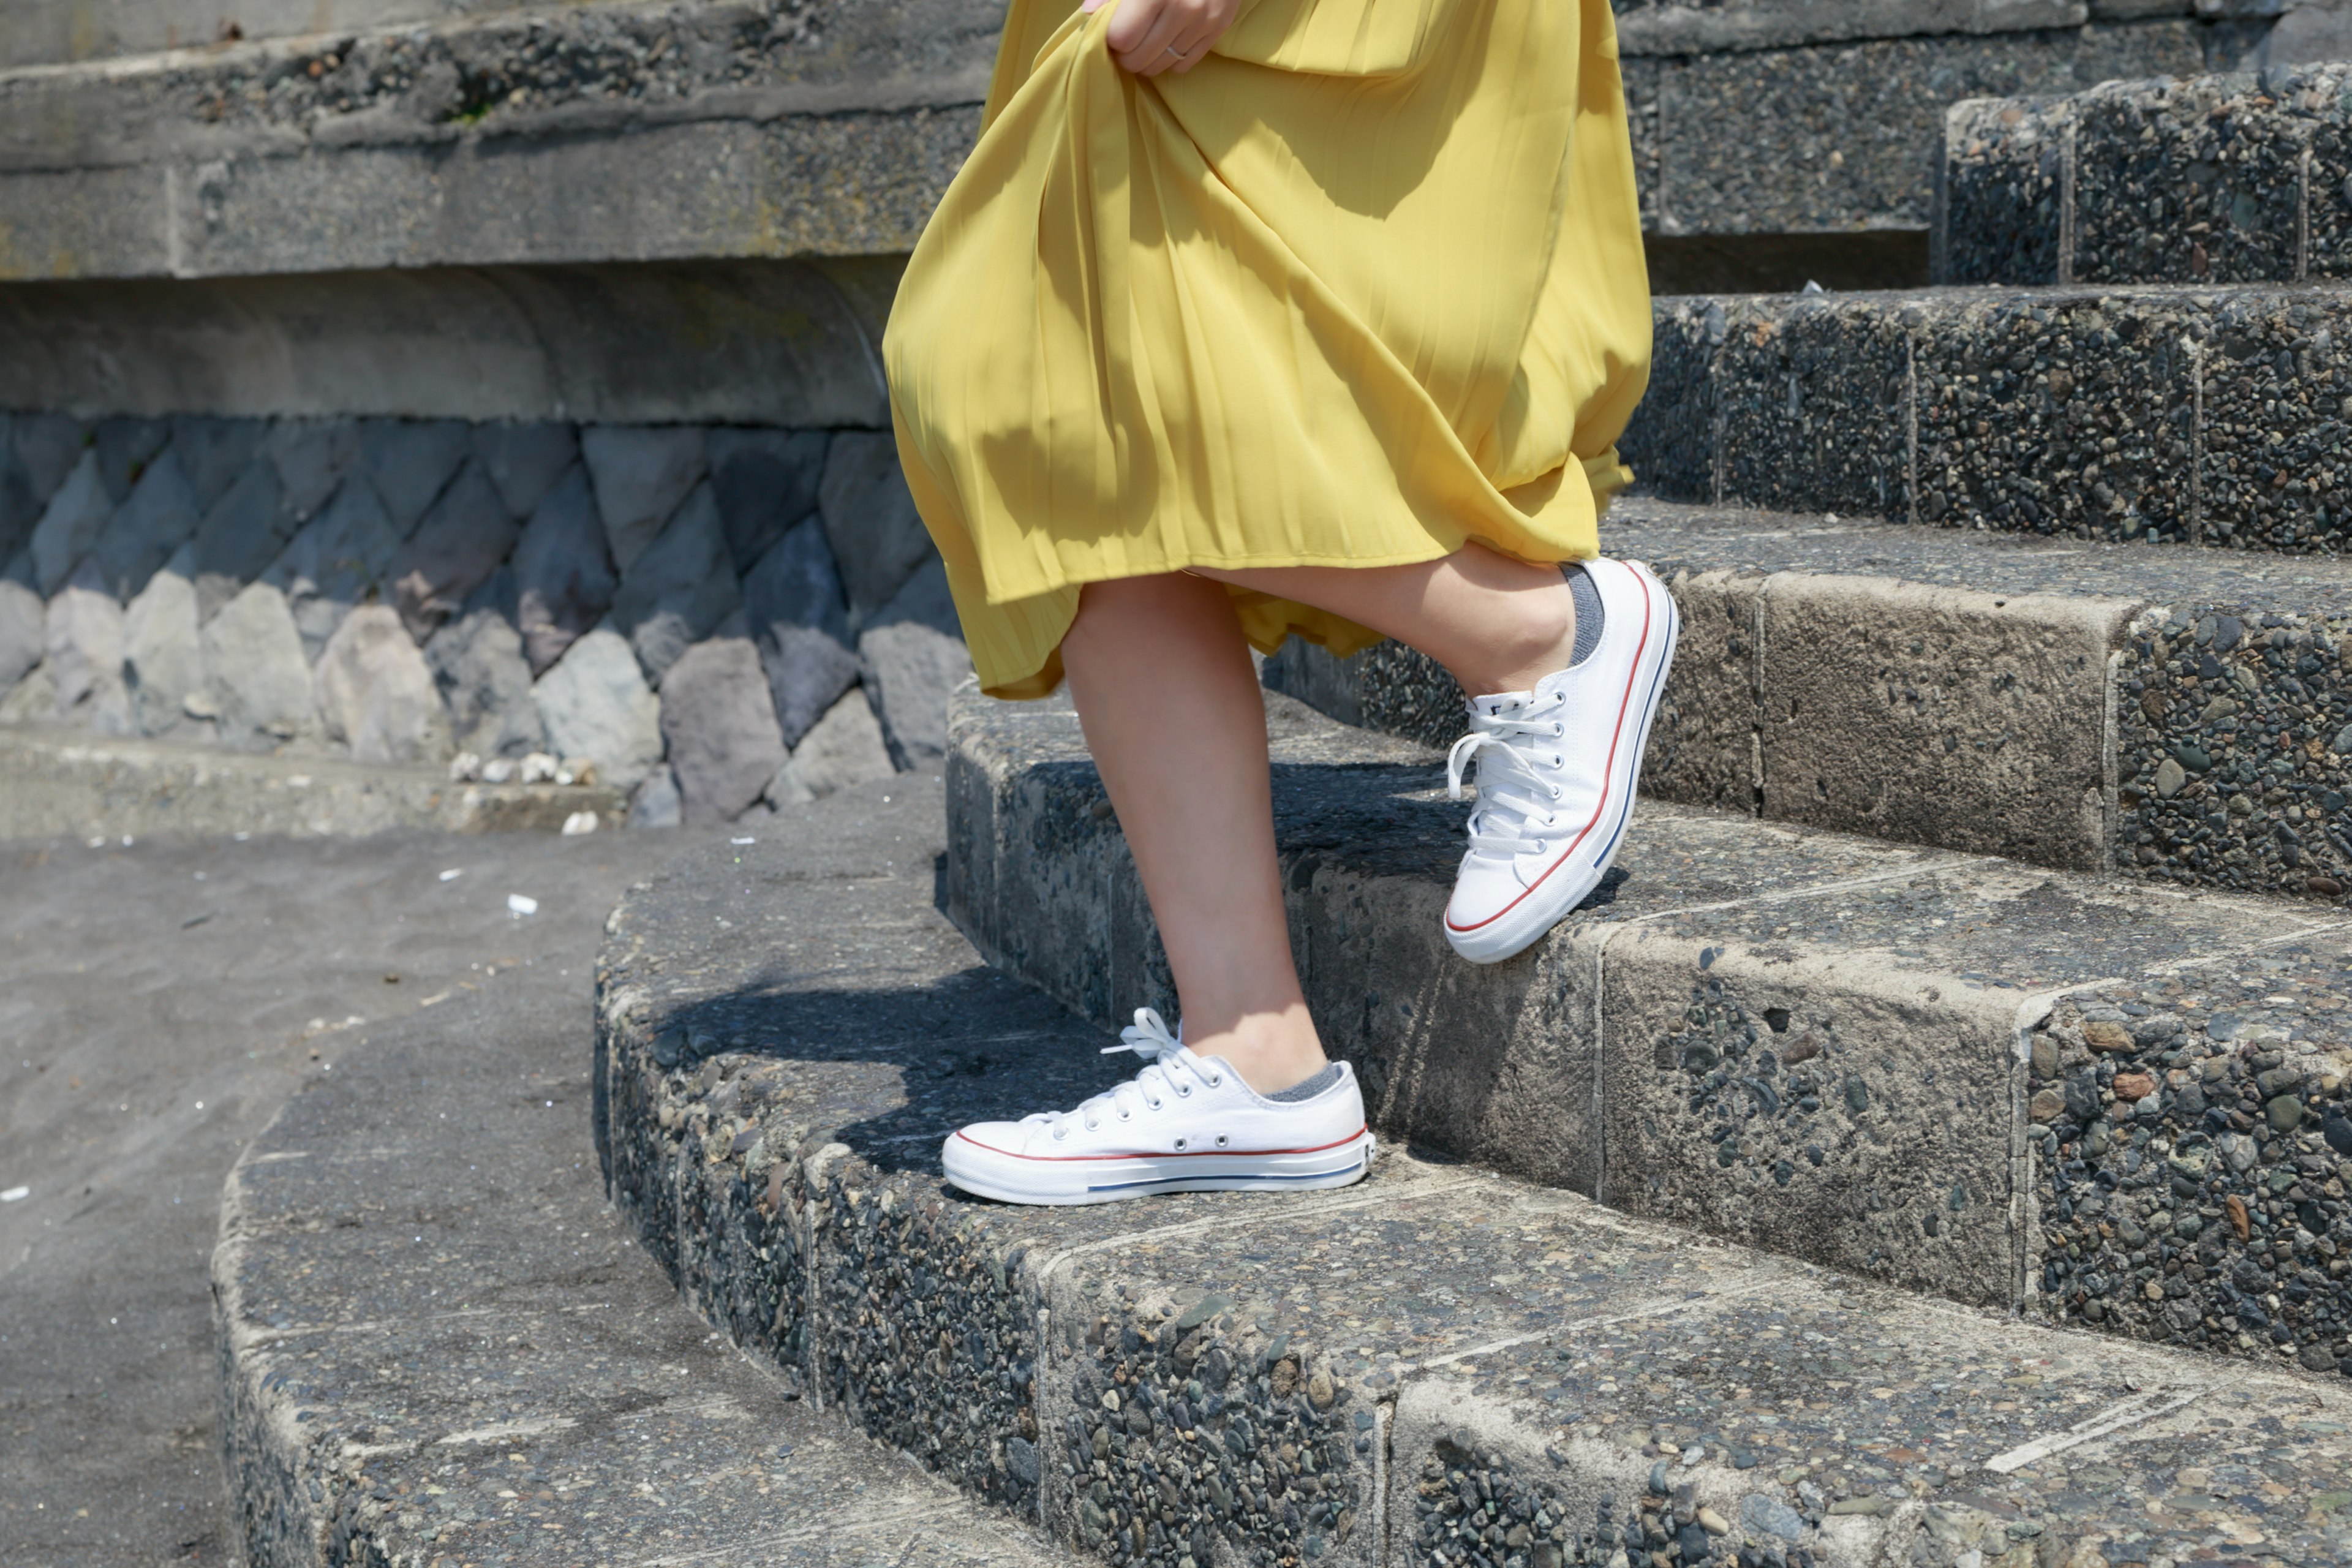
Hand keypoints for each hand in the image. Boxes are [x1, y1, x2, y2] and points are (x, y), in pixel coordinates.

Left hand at [1083, 0, 1239, 75]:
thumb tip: (1089, 11)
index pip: (1122, 37)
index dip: (1112, 37)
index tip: (1112, 29)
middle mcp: (1182, 8)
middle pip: (1140, 58)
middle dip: (1126, 55)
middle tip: (1126, 42)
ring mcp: (1202, 21)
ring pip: (1162, 65)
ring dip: (1147, 61)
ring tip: (1144, 44)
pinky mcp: (1218, 28)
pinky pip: (1185, 63)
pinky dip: (1171, 60)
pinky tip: (1166, 44)